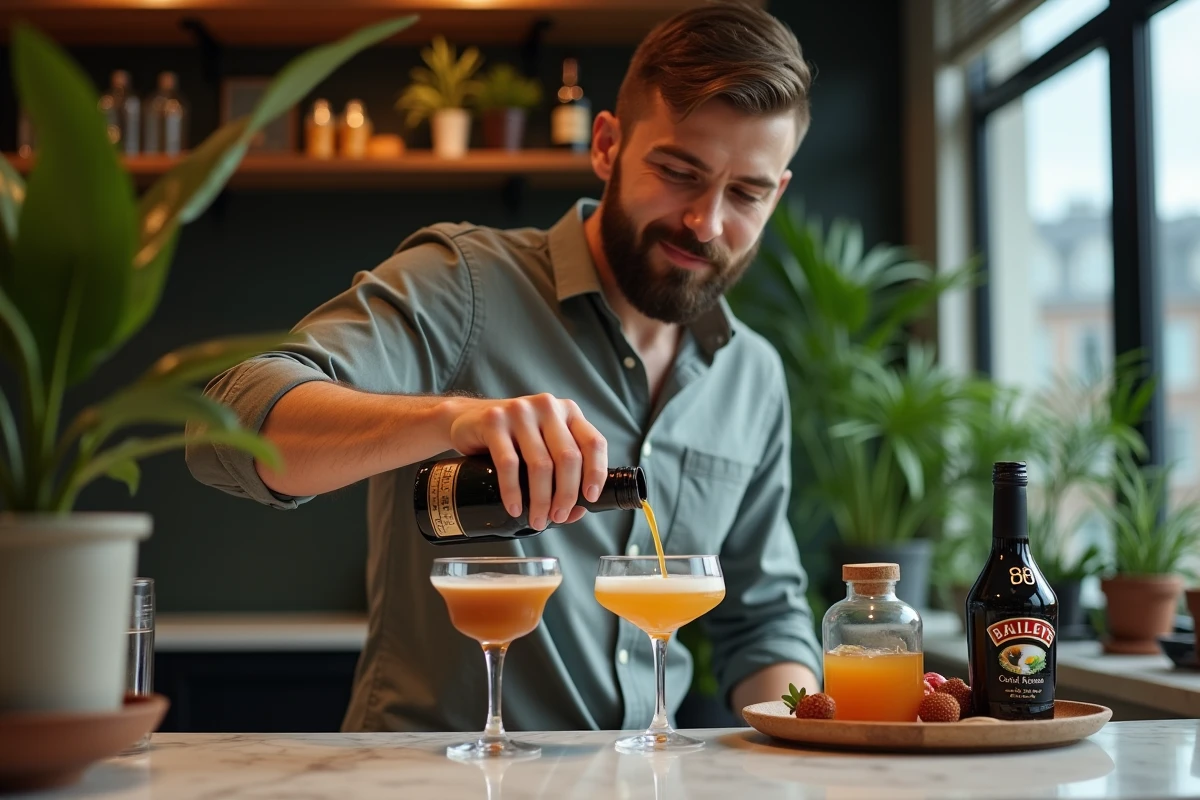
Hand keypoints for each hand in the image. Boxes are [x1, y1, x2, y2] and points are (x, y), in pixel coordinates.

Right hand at [446, 394, 608, 529]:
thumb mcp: (543, 448)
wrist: (467, 419)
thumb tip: (577, 511)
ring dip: (541, 499)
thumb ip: (562, 474)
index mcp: (568, 412)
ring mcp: (520, 412)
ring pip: (540, 464)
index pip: (593, 443)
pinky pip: (508, 464)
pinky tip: (515, 508)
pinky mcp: (494, 421)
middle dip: (566, 495)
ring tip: (537, 519)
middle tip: (558, 517)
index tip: (590, 499)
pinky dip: (513, 492)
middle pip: (568, 458)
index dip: (596, 473)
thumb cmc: (513, 439)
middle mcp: (548, 407)